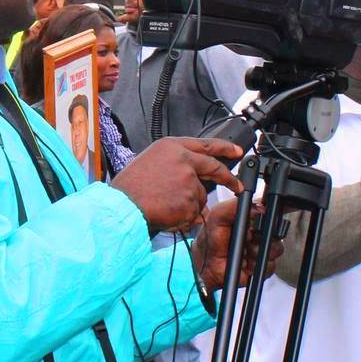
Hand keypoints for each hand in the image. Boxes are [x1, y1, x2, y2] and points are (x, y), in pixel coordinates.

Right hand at [111, 137, 243, 233]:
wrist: (123, 206)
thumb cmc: (129, 188)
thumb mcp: (150, 162)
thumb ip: (175, 164)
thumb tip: (192, 176)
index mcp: (171, 146)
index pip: (205, 144)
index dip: (224, 148)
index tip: (237, 151)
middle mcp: (183, 159)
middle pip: (214, 167)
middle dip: (229, 178)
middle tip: (237, 185)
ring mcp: (188, 179)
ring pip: (201, 195)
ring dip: (190, 205)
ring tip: (166, 206)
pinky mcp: (190, 199)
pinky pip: (195, 212)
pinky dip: (185, 217)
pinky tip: (167, 213)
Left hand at [189, 194, 280, 291]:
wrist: (206, 266)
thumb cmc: (210, 240)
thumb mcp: (218, 216)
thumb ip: (233, 206)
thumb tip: (258, 207)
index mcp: (250, 219)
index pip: (268, 214)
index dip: (265, 218)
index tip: (253, 224)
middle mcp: (258, 234)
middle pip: (275, 231)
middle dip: (261, 235)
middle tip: (246, 238)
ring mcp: (261, 250)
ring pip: (276, 248)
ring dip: (258, 250)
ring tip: (244, 251)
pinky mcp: (261, 266)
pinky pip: (271, 264)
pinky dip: (258, 264)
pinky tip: (246, 262)